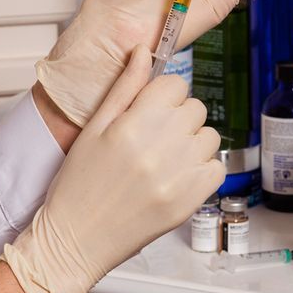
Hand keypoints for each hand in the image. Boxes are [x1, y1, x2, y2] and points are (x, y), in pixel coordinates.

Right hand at [3, 50, 222, 292]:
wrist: (76, 240)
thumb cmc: (77, 186)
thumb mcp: (93, 129)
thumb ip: (123, 88)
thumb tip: (142, 51)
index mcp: (133, 125)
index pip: (174, 85)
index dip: (163, 94)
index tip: (151, 107)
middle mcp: (160, 149)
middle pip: (195, 109)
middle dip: (178, 116)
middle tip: (155, 136)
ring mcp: (178, 177)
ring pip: (209, 137)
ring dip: (193, 142)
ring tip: (165, 158)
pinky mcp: (189, 202)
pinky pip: (216, 169)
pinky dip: (202, 169)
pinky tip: (177, 175)